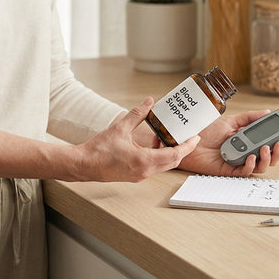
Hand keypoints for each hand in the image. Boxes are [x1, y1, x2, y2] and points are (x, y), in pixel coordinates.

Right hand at [76, 97, 199, 181]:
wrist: (83, 165)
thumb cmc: (98, 150)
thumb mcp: (119, 127)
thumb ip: (137, 114)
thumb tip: (149, 102)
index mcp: (144, 160)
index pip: (174, 155)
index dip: (188, 146)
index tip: (195, 137)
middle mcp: (145, 171)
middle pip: (172, 161)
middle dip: (182, 149)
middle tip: (188, 136)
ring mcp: (140, 175)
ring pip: (163, 165)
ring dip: (169, 152)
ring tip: (168, 137)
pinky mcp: (135, 175)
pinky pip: (153, 166)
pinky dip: (158, 155)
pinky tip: (152, 144)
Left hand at [176, 109, 278, 176]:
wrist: (189, 138)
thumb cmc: (207, 130)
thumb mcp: (231, 120)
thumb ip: (250, 117)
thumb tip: (268, 112)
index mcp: (249, 141)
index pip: (270, 143)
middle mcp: (246, 152)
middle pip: (269, 157)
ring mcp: (239, 162)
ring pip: (260, 167)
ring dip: (267, 158)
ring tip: (265, 148)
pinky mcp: (229, 171)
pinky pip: (244, 172)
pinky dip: (250, 165)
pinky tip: (251, 157)